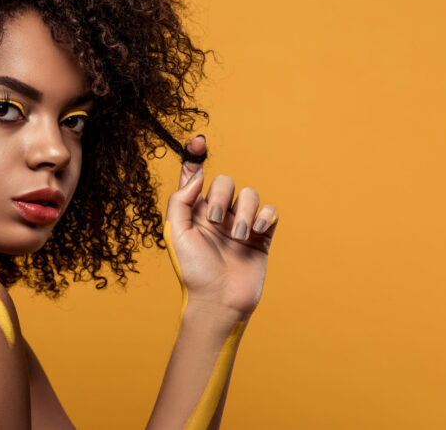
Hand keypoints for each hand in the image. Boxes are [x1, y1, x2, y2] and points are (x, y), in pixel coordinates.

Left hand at [165, 135, 278, 322]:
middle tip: (214, 221)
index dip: (196, 156)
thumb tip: (197, 174)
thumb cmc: (193, 271)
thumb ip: (181, 199)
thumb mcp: (175, 233)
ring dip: (244, 212)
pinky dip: (265, 216)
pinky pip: (270, 211)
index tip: (199, 141)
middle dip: (220, 196)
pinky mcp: (262, 236)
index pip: (194, 176)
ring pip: (249, 194)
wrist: (218, 303)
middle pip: (225, 181)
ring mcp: (240, 224)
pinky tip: (257, 232)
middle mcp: (217, 214)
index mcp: (193, 212)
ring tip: (237, 237)